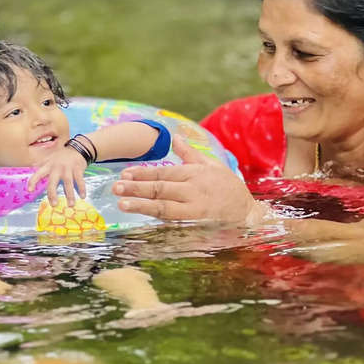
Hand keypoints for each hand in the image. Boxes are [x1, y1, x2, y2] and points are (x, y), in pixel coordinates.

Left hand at [28, 146, 86, 206]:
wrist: (77, 149)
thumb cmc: (60, 156)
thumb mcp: (49, 158)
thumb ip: (41, 163)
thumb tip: (31, 166)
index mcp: (48, 166)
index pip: (38, 174)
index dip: (33, 181)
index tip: (30, 190)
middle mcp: (57, 167)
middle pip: (53, 181)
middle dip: (53, 193)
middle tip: (53, 204)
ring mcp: (68, 168)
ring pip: (68, 183)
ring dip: (70, 195)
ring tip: (71, 205)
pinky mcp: (78, 169)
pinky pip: (80, 180)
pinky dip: (82, 189)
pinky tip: (83, 197)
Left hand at [112, 135, 267, 224]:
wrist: (248, 213)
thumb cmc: (227, 187)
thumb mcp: (211, 166)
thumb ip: (189, 153)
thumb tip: (174, 137)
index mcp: (195, 174)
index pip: (163, 173)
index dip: (143, 174)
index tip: (125, 174)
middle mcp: (193, 191)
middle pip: (160, 189)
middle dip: (136, 188)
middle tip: (115, 187)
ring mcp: (195, 210)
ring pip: (164, 208)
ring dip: (142, 206)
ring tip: (122, 204)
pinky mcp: (197, 226)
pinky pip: (173, 224)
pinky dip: (157, 224)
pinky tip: (142, 222)